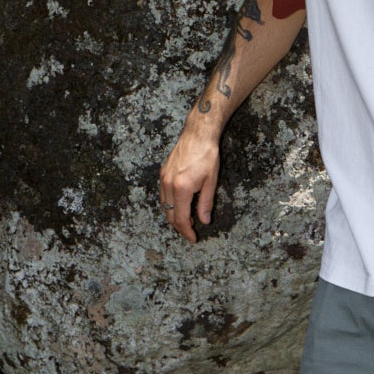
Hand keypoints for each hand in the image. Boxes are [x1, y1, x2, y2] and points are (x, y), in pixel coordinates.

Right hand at [159, 123, 219, 241]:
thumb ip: (206, 203)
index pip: (181, 218)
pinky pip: (163, 195)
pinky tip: (180, 205)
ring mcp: (163, 178)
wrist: (197, 134)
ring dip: (174, 216)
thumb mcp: (211, 181)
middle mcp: (168, 184)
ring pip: (164, 206)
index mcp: (182, 188)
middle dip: (180, 226)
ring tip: (188, 219)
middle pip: (170, 215)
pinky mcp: (162, 173)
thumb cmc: (207, 155)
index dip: (186, 231)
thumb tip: (204, 220)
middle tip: (191, 231)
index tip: (193, 238)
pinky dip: (170, 205)